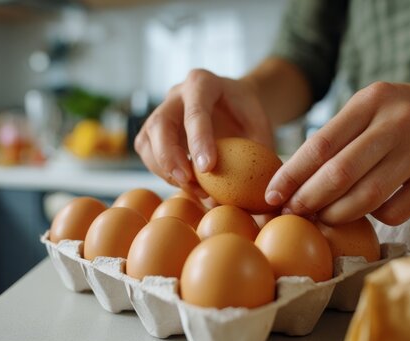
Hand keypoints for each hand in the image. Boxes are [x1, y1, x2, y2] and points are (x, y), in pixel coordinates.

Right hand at [134, 69, 273, 196]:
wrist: (234, 105)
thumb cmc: (248, 114)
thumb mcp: (261, 125)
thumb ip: (258, 150)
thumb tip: (262, 190)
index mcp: (203, 83)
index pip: (195, 111)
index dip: (199, 140)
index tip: (208, 168)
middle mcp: (177, 94)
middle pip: (160, 123)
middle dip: (170, 156)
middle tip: (187, 181)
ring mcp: (161, 111)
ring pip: (147, 140)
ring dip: (163, 169)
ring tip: (191, 188)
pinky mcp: (154, 130)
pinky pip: (146, 152)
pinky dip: (161, 172)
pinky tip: (185, 184)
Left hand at [266, 81, 409, 224]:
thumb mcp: (381, 106)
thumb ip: (345, 133)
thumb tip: (297, 173)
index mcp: (372, 101)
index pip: (320, 143)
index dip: (291, 174)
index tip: (272, 194)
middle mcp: (395, 123)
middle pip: (338, 173)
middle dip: (306, 199)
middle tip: (290, 213)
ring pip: (364, 197)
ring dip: (336, 214)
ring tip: (322, 218)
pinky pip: (393, 211)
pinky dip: (375, 216)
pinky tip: (370, 210)